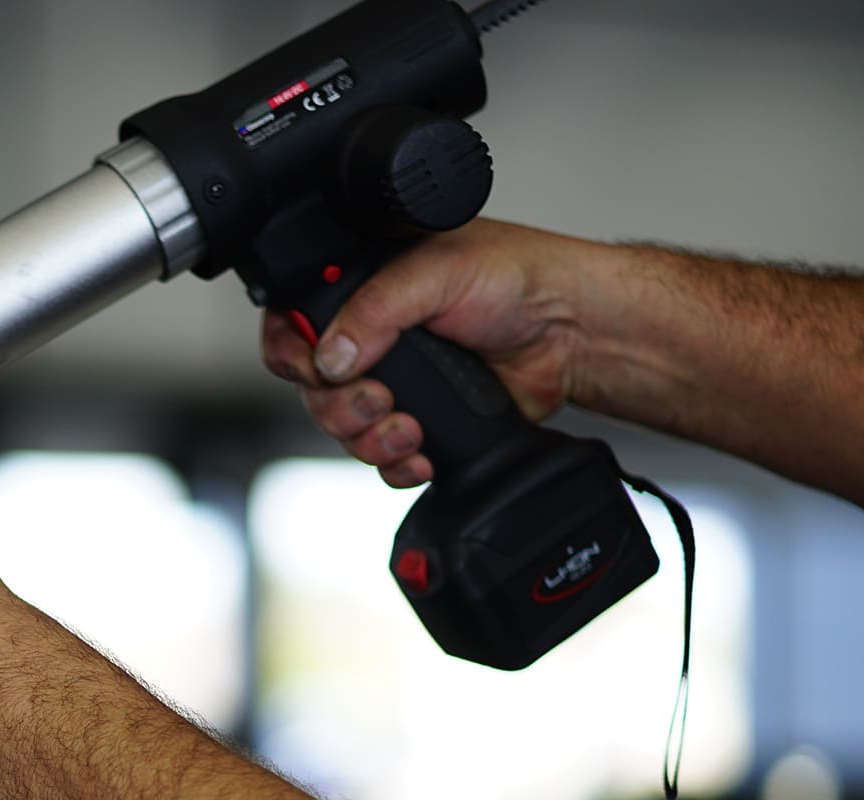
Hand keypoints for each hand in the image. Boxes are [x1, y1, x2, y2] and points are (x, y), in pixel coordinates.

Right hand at [259, 219, 596, 486]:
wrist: (570, 331)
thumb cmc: (514, 278)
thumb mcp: (436, 272)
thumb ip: (375, 310)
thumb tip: (330, 355)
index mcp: (361, 285)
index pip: (293, 322)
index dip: (292, 352)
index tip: (315, 368)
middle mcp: (370, 336)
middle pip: (313, 388)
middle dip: (339, 405)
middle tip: (377, 399)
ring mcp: (395, 381)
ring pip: (344, 428)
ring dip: (368, 437)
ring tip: (406, 427)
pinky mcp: (421, 421)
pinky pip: (383, 458)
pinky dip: (396, 463)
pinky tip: (420, 452)